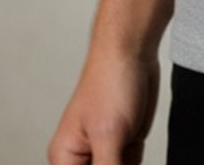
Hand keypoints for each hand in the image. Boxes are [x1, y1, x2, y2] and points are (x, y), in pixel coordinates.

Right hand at [47, 48, 159, 164]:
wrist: (133, 50)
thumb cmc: (110, 82)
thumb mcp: (110, 137)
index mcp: (65, 158)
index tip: (114, 163)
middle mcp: (82, 158)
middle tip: (125, 156)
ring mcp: (106, 151)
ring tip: (129, 141)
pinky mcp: (126, 144)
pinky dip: (137, 163)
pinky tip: (138, 147)